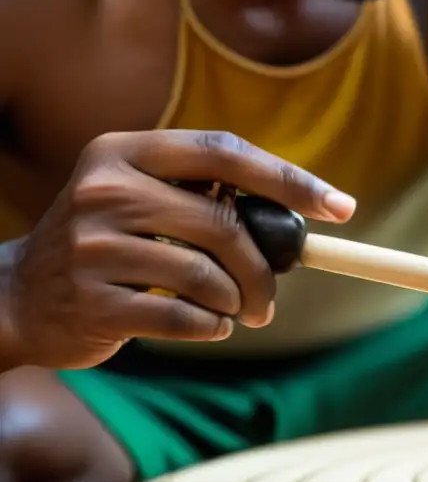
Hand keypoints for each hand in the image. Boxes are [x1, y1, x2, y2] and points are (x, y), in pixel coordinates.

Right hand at [2, 130, 355, 369]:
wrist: (17, 297)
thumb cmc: (106, 247)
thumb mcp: (139, 200)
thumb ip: (204, 199)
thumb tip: (300, 222)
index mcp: (124, 153)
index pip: (223, 153)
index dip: (289, 179)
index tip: (340, 207)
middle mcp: (105, 189)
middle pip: (223, 225)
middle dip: (264, 270)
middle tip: (271, 300)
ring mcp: (93, 246)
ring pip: (208, 277)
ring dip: (237, 303)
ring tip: (234, 314)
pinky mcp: (93, 300)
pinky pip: (185, 318)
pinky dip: (212, 328)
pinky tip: (207, 327)